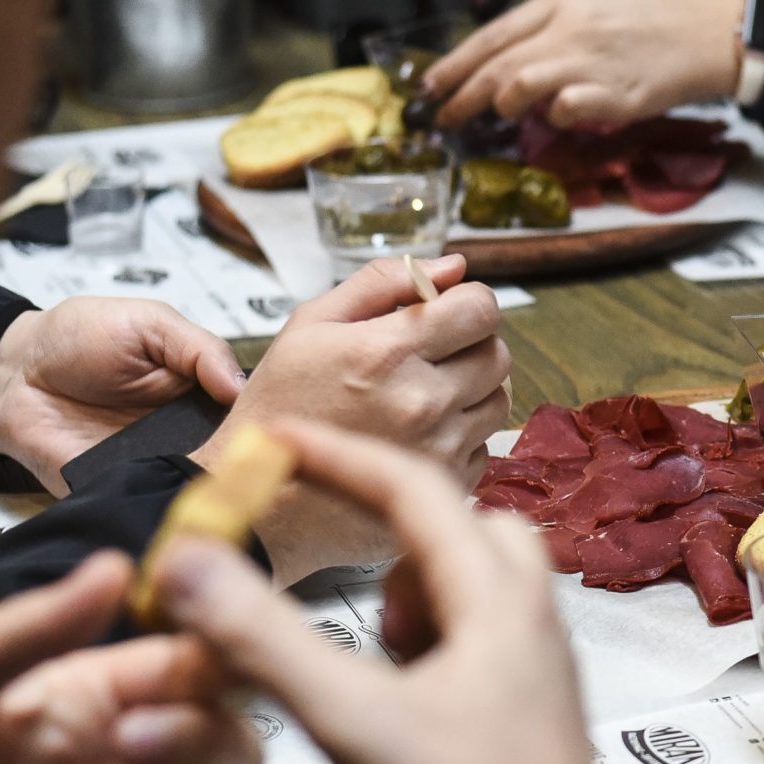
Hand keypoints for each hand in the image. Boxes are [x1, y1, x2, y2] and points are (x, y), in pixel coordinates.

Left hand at [0, 299, 245, 494]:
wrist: (12, 373)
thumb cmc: (78, 337)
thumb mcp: (149, 323)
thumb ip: (199, 349)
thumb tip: (242, 390)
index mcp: (203, 396)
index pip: (251, 420)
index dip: (267, 427)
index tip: (282, 430)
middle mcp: (187, 437)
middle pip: (234, 462)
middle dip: (246, 466)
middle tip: (257, 465)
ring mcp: (154, 468)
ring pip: (199, 491)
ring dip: (209, 489)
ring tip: (220, 483)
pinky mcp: (120, 492)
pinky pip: (149, 507)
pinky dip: (163, 507)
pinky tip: (179, 504)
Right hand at [154, 424, 633, 763]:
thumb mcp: (351, 724)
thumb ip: (264, 641)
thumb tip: (187, 563)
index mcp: (499, 598)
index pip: (413, 486)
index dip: (337, 455)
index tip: (274, 440)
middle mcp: (532, 619)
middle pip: (460, 526)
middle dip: (388, 537)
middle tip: (336, 587)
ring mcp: (538, 668)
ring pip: (472, 586)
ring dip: (409, 601)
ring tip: (371, 670)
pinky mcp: (529, 715)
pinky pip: (476, 642)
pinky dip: (426, 650)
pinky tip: (393, 713)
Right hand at [197, 256, 511, 581]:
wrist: (265, 497)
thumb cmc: (281, 403)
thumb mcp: (311, 325)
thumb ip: (381, 283)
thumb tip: (452, 266)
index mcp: (386, 352)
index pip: (480, 309)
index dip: (467, 303)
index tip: (444, 312)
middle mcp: (421, 401)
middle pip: (497, 354)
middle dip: (472, 344)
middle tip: (432, 353)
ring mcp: (439, 448)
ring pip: (499, 399)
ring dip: (473, 388)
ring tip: (425, 392)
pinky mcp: (448, 486)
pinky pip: (484, 445)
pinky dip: (463, 434)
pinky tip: (420, 433)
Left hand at [424, 0, 745, 132]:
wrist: (704, 31)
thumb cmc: (644, 23)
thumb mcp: (588, 7)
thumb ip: (545, 32)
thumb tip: (501, 67)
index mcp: (558, 3)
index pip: (491, 36)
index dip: (453, 65)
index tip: (428, 87)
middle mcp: (567, 29)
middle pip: (496, 66)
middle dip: (462, 96)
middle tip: (443, 118)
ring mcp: (590, 62)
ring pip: (519, 85)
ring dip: (505, 106)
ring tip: (509, 115)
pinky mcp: (615, 95)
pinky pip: (564, 112)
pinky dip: (555, 118)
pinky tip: (564, 116)